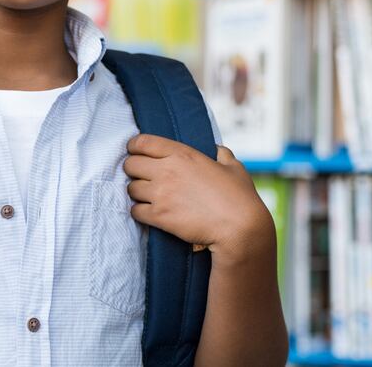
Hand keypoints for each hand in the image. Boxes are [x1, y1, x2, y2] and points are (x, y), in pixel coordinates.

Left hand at [123, 135, 273, 263]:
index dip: (134, 147)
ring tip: (148, 196)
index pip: (142, 142)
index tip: (135, 152)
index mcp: (182, 154)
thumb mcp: (234, 168)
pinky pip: (135, 210)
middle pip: (130, 164)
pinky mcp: (159, 216)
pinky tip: (150, 213)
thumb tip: (217, 150)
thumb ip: (222, 155)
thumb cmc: (240, 198)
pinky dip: (140, 212)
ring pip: (131, 188)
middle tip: (142, 177)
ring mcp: (161, 194)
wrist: (240, 229)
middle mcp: (167, 170)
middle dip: (134, 170)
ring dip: (137, 192)